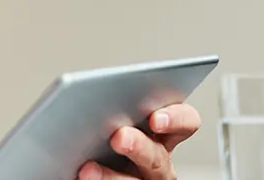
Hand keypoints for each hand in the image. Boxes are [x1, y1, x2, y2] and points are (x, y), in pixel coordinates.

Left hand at [77, 103, 201, 179]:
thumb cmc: (94, 133)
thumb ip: (111, 105)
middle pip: (158, 157)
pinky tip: (81, 175)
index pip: (186, 122)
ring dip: (112, 177)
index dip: (176, 119)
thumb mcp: (108, 114)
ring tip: (88, 169)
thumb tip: (91, 92)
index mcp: (160, 133)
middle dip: (139, 147)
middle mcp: (157, 161)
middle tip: (119, 137)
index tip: (156, 118)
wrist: (77, 160)